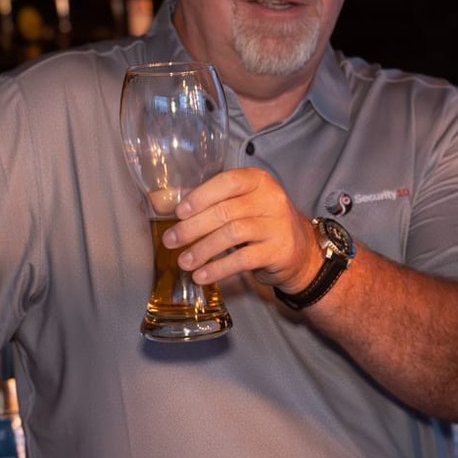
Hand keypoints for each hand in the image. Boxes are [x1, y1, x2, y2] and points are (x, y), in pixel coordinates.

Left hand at [167, 168, 323, 292]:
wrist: (299, 251)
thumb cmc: (260, 223)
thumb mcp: (237, 205)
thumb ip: (203, 201)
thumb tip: (158, 201)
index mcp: (258, 181)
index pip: (228, 181)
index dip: (201, 196)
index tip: (179, 212)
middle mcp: (271, 199)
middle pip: (226, 211)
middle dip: (193, 228)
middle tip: (171, 241)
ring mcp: (278, 225)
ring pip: (233, 234)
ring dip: (203, 249)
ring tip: (184, 262)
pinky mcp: (279, 251)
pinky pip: (244, 259)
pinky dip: (219, 268)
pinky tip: (202, 275)